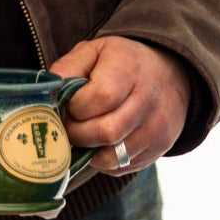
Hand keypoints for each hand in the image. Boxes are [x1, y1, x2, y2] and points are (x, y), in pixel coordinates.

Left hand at [50, 35, 191, 174]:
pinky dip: (102, 160)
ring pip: (112, 157)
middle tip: (70, 126)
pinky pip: (120, 168)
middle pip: (107, 131)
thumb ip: (66, 70)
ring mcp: (158, 128)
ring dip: (88, 151)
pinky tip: (100, 143)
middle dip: (78, 134)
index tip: (69, 106)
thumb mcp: (93, 52)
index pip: (100, 97)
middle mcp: (149, 99)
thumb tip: (48, 99)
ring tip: (83, 136)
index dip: (76, 108)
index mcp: (130, 68)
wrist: (171, 75)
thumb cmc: (122, 63)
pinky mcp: (159, 149)